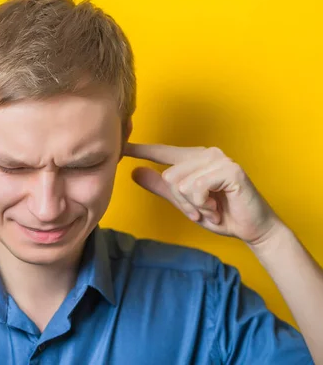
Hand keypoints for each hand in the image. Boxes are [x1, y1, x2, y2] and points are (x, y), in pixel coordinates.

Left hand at [123, 143, 280, 244]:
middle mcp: (206, 154)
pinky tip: (218, 207)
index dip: (141, 149)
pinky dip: (203, 204)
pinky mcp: (229, 170)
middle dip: (182, 202)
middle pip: (169, 177)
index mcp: (194, 159)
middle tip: (202, 210)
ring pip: (180, 183)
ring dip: (194, 205)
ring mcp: (219, 160)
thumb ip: (161, 188)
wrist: (252, 229)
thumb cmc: (220, 214)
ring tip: (212, 208)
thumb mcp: (184, 203)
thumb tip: (134, 172)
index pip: (162, 152)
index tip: (121, 145)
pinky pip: (196, 188)